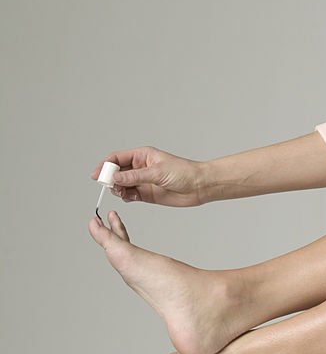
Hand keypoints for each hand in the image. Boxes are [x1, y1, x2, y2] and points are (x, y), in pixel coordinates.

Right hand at [90, 146, 206, 206]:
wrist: (200, 186)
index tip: (98, 175)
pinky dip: (125, 196)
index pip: (117, 158)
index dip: (105, 166)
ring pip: (121, 185)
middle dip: (109, 179)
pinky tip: (129, 197)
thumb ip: (135, 176)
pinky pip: (129, 195)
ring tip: (121, 192)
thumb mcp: (157, 172)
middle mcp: (140, 168)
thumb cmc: (184, 173)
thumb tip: (114, 178)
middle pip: (116, 172)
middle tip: (109, 186)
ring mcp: (142, 181)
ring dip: (117, 189)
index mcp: (142, 156)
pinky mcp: (146, 194)